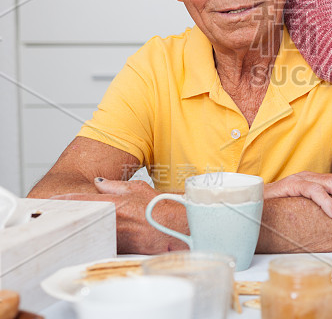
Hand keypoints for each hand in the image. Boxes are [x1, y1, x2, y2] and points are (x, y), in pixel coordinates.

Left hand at [55, 178, 187, 253]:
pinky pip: (101, 242)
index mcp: (113, 204)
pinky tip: (96, 236)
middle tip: (60, 214)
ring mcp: (113, 237)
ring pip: (89, 232)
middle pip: (81, 219)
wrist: (177, 229)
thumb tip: (99, 183)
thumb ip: (115, 186)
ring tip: (77, 225)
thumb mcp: (138, 188)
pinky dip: (97, 238)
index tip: (53, 200)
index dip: (64, 200)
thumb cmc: (161, 208)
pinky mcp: (118, 250)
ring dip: (83, 228)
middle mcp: (111, 221)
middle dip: (71, 216)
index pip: (81, 200)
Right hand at [263, 171, 331, 219]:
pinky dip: (325, 202)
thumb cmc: (278, 210)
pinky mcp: (290, 186)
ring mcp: (300, 179)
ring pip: (330, 184)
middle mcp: (310, 176)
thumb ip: (320, 208)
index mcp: (316, 180)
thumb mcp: (304, 209)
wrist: (250, 206)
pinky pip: (312, 191)